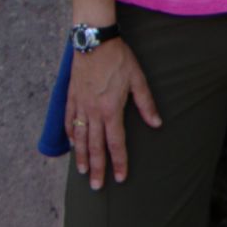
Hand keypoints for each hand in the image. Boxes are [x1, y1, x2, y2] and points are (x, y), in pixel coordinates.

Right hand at [66, 38, 161, 188]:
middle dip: (97, 167)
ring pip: (80, 137)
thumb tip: (157, 123)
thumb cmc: (118, 58)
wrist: (95, 40)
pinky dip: (70, 133)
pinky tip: (71, 143)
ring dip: (81, 156)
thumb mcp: (137, 79)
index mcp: (111, 109)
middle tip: (96, 187)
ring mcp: (81, 104)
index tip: (119, 178)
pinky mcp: (72, 96)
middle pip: (95, 146)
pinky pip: (69, 119)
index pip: (116, 143)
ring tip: (82, 172)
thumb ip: (146, 103)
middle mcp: (94, 112)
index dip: (119, 162)